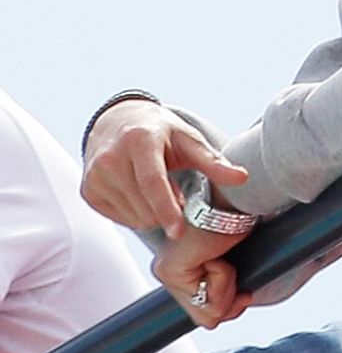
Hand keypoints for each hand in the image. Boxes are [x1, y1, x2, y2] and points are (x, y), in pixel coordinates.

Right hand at [83, 99, 248, 238]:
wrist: (118, 122)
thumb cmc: (160, 132)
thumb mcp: (188, 140)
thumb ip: (213, 161)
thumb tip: (242, 177)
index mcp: (139, 140)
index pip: (152, 182)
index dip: (166, 208)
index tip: (178, 230)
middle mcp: (111, 157)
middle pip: (145, 206)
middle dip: (168, 209)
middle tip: (176, 189)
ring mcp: (95, 176)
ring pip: (134, 218)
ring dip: (153, 213)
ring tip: (156, 187)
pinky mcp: (87, 191)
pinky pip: (121, 220)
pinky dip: (137, 214)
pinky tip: (139, 193)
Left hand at [151, 225, 252, 327]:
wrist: (235, 198)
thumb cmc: (238, 225)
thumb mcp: (234, 265)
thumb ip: (228, 292)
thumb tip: (241, 302)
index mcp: (176, 271)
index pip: (204, 313)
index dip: (229, 301)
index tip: (237, 273)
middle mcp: (165, 273)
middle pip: (207, 317)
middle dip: (229, 295)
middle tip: (230, 262)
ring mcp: (166, 273)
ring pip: (210, 311)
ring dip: (228, 284)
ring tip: (222, 254)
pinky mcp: (173, 270)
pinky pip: (210, 297)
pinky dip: (224, 277)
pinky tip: (217, 252)